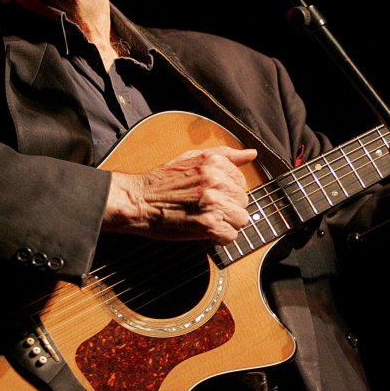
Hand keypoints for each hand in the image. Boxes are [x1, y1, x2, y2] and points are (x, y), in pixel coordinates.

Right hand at [105, 146, 255, 243]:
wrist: (138, 200)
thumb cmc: (162, 181)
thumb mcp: (192, 158)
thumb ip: (225, 155)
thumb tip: (251, 154)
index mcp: (214, 162)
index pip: (241, 181)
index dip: (228, 191)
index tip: (213, 195)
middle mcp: (216, 180)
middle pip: (243, 201)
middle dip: (229, 207)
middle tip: (208, 208)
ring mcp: (213, 202)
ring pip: (241, 219)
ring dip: (226, 223)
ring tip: (207, 219)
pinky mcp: (207, 224)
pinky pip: (230, 235)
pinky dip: (219, 237)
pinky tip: (204, 230)